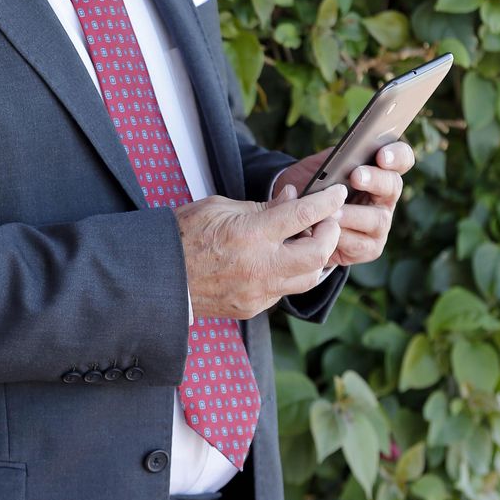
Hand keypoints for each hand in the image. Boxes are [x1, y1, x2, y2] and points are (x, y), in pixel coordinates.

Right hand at [174, 184, 345, 320]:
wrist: (162, 276)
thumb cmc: (185, 234)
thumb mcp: (220, 206)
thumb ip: (260, 206)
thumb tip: (290, 199)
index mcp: (251, 234)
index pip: (303, 215)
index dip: (326, 202)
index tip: (338, 193)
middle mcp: (261, 266)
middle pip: (318, 254)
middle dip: (330, 234)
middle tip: (328, 221)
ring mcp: (259, 291)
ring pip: (308, 278)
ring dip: (316, 258)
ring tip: (310, 241)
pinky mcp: (253, 307)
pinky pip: (284, 291)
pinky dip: (291, 273)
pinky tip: (282, 260)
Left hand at [273, 141, 413, 268]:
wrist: (297, 219)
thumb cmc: (315, 187)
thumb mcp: (321, 166)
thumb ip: (334, 158)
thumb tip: (341, 152)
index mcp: (379, 170)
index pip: (401, 158)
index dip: (396, 155)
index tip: (382, 155)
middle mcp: (385, 197)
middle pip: (393, 185)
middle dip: (375, 180)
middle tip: (356, 177)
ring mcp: (380, 223)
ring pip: (377, 219)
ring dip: (354, 214)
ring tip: (333, 211)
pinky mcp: (370, 248)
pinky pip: (360, 244)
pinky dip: (342, 237)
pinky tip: (326, 231)